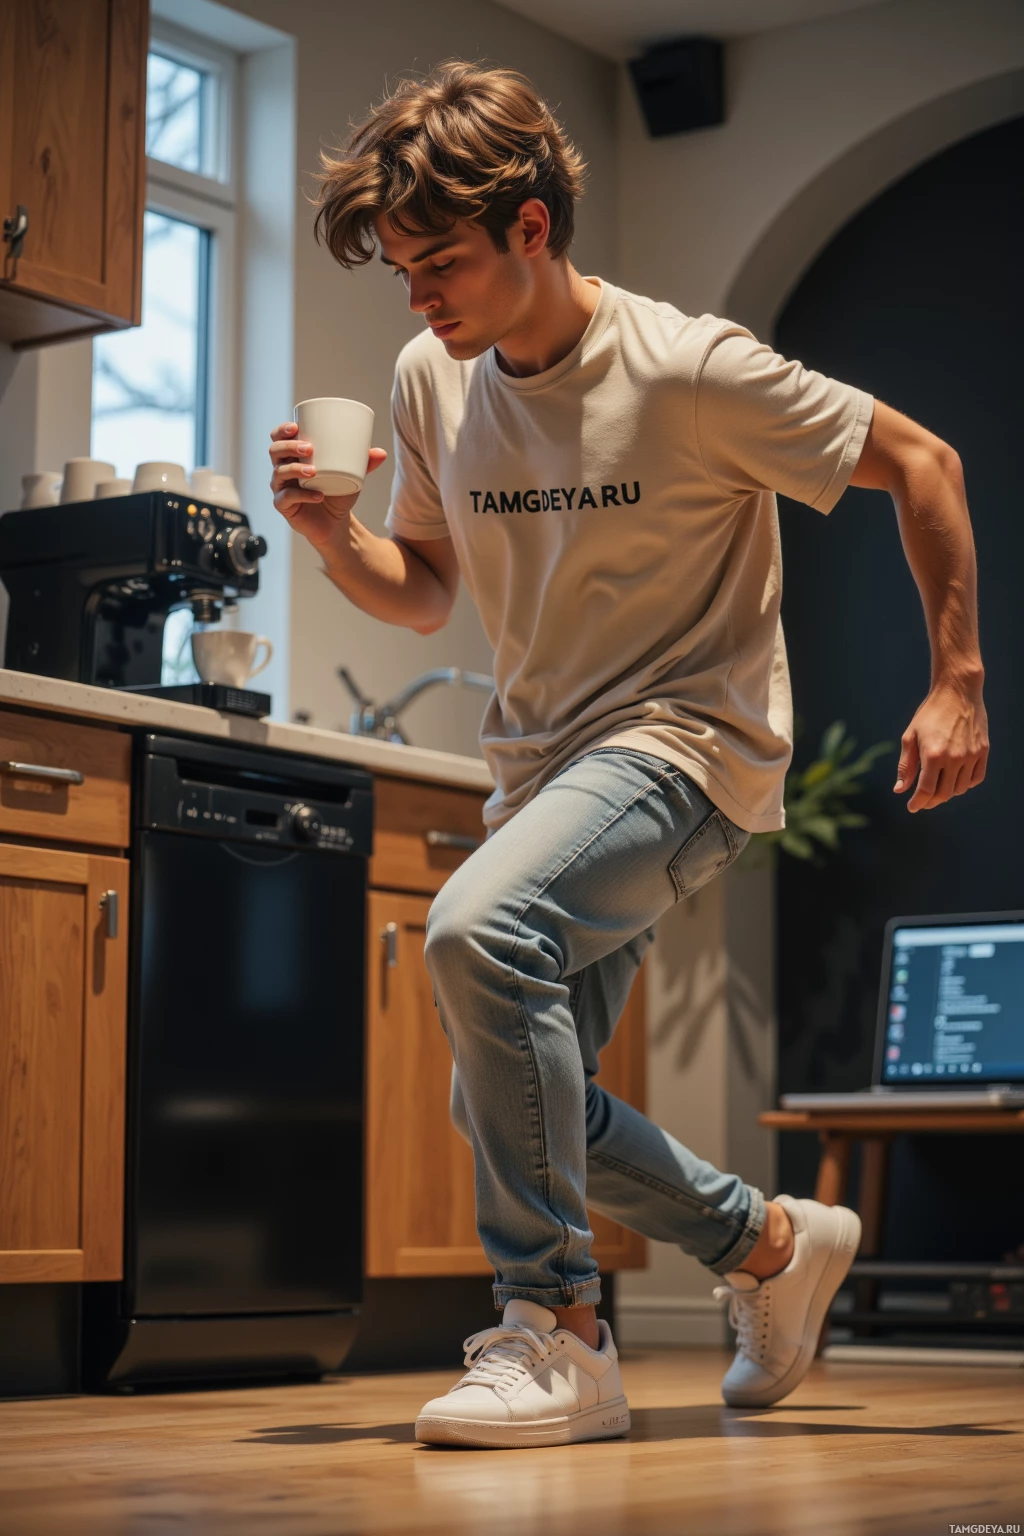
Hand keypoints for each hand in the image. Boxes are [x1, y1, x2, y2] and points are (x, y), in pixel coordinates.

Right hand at [269, 421, 386, 549]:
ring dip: (295, 469)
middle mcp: (282, 470)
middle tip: (309, 448)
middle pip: (275, 451)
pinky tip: (318, 495)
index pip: (278, 439)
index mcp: (293, 456)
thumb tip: (382, 452)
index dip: (282, 431)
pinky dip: (303, 495)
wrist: (335, 522)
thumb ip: (365, 463)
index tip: (295, 427)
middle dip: (290, 446)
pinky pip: (287, 498)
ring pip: (279, 473)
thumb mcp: (352, 475)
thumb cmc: (338, 492)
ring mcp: (281, 488)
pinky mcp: (284, 506)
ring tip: (314, 471)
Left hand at [894, 677, 988, 811]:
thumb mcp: (910, 736)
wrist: (957, 692)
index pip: (926, 790)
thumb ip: (906, 765)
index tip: (912, 807)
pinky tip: (954, 779)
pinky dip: (964, 784)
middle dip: (931, 801)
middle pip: (943, 794)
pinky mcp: (983, 751)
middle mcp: (954, 758)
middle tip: (923, 801)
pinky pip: (975, 778)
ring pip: (960, 788)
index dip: (918, 802)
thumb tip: (900, 790)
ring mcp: (971, 755)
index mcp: (933, 755)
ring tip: (937, 786)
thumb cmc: (930, 713)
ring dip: (947, 793)